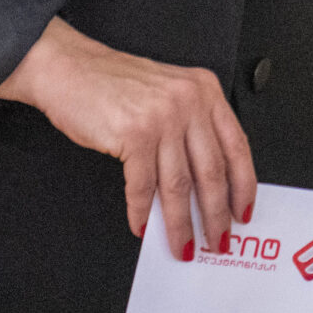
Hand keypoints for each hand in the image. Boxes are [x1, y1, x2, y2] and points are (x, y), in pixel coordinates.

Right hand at [0, 17, 254, 260]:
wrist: (69, 67)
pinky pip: (143, 186)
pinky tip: (143, 225)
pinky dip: (141, 212)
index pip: (236, 146)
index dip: (243, 186)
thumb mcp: (168, 94)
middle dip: (215, 215)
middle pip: (211, 172)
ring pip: (179, 185)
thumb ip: (192, 129)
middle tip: (216, 240)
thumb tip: (206, 185)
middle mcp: (188, 101)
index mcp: (204, 91)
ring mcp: (162, 117)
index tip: (243, 212)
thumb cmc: (114, 83)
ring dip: (181, 223)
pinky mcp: (133, 133)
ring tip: (181, 244)